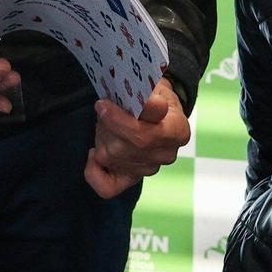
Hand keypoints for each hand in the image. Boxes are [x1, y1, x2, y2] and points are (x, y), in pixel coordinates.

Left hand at [85, 78, 188, 197]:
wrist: (158, 110)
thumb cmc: (151, 95)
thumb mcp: (152, 84)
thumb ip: (142, 91)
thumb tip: (130, 98)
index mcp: (177, 129)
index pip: (148, 128)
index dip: (121, 117)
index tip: (104, 103)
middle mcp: (167, 154)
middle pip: (128, 144)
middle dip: (108, 124)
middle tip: (102, 107)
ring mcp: (150, 169)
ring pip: (113, 157)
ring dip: (102, 136)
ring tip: (106, 123)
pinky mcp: (131, 178)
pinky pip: (107, 187)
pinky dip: (94, 172)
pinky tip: (94, 153)